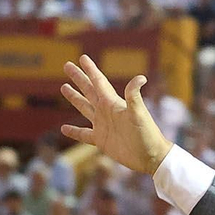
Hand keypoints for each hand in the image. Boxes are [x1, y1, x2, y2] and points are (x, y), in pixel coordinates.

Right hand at [61, 55, 171, 174]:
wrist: (150, 157)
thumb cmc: (147, 134)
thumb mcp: (139, 113)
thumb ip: (134, 96)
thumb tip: (141, 77)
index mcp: (113, 103)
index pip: (99, 82)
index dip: (90, 70)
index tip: (82, 57)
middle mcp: (106, 111)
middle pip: (89, 90)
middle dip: (78, 78)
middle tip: (67, 65)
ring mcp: (103, 125)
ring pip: (84, 108)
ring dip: (74, 98)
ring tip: (64, 87)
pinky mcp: (101, 141)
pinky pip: (84, 135)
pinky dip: (74, 132)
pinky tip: (64, 129)